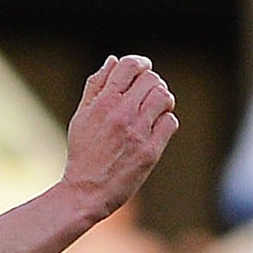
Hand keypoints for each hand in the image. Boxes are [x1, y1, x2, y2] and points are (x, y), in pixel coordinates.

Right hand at [60, 55, 178, 219]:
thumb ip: (96, 86)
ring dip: (163, 99)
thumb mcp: (82, 115)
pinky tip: (157, 127)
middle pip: (151, 79)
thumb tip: (113, 61)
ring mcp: (138, 132)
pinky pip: (170, 122)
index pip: (129, 66)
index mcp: (103, 102)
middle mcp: (122, 114)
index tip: (143, 68)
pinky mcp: (150, 151)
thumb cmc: (83, 153)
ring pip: (164, 97)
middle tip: (149, 93)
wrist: (87, 191)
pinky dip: (167, 120)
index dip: (140, 63)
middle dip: (152, 82)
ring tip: (156, 108)